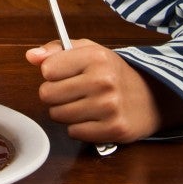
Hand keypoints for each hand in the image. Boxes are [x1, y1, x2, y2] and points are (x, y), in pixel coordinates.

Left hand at [26, 39, 182, 143]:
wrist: (152, 96)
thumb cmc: (113, 73)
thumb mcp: (89, 51)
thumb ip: (56, 51)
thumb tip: (31, 56)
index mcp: (95, 56)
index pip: (47, 69)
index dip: (51, 72)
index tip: (63, 73)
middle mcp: (102, 81)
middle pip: (48, 94)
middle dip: (54, 94)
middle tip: (71, 91)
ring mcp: (109, 107)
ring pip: (58, 115)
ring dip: (65, 111)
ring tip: (82, 104)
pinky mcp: (113, 130)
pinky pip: (74, 132)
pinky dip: (78, 127)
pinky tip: (92, 117)